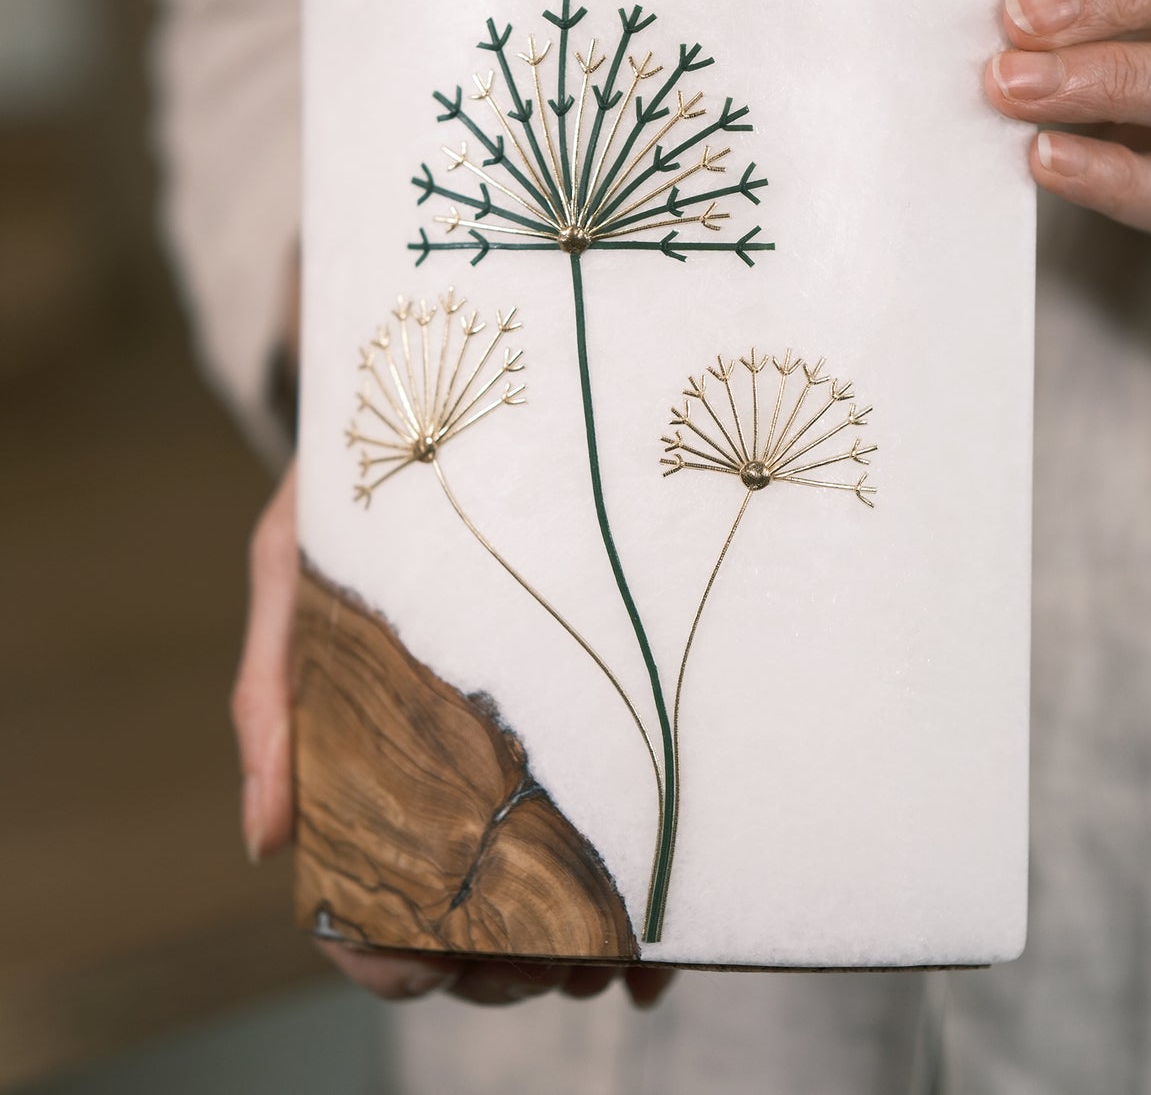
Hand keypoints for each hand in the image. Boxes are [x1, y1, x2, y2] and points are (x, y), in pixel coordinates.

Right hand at [235, 462, 673, 1006]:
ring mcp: (525, 744)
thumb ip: (268, 692)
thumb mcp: (292, 569)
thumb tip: (265, 840)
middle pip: (465, 905)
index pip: (360, 883)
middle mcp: (450, 761)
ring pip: (546, 886)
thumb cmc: (359, 490)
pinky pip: (616, 825)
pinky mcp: (593, 713)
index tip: (420, 975)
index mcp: (367, 747)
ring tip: (614, 962)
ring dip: (577, 948)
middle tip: (544, 972)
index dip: (383, 951)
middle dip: (500, 962)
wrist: (449, 395)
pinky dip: (635, 901)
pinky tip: (666, 946)